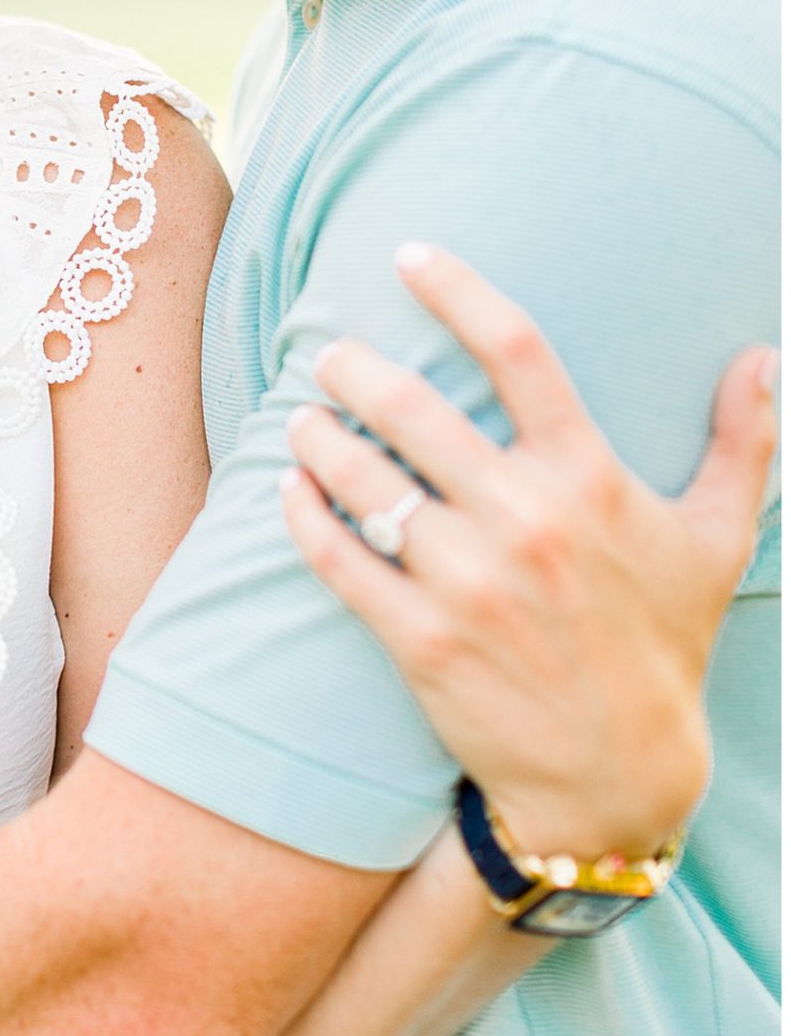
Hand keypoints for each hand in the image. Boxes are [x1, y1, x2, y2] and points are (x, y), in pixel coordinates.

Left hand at [281, 242, 776, 857]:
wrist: (619, 779)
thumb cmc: (663, 647)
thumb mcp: (718, 541)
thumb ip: (743, 443)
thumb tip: (763, 355)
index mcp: (589, 478)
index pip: (518, 350)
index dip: (456, 289)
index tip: (409, 257)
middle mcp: (527, 520)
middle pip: (413, 408)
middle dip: (353, 369)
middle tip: (329, 357)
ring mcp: (470, 584)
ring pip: (365, 481)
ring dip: (318, 438)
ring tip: (303, 422)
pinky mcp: (422, 642)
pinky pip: (340, 560)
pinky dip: (303, 517)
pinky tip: (291, 492)